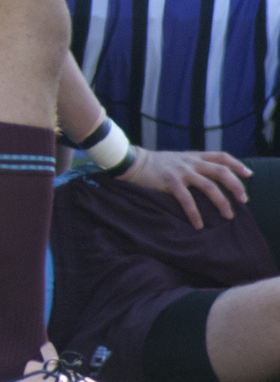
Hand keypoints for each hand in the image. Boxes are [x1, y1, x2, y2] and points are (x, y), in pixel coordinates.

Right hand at [117, 147, 251, 228]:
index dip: (237, 164)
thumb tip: (209, 179)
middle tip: (244, 200)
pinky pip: (187, 200)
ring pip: (209, 186)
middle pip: (221, 171)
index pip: (221, 156)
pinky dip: (195, 214)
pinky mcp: (170, 181)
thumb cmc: (155, 165)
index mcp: (193, 157)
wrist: (132, 162)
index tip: (249, 174)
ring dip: (222, 202)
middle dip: (236, 186)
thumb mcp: (177, 159)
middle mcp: (190, 162)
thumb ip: (193, 165)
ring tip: (229, 215)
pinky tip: (198, 225)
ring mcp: (181, 171)